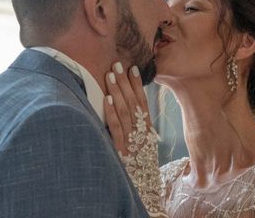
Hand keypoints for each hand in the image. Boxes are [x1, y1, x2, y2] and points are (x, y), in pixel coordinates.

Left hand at [104, 62, 166, 216]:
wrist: (143, 188)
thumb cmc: (141, 164)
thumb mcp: (144, 144)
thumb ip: (139, 127)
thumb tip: (132, 106)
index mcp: (147, 130)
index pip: (142, 102)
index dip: (138, 85)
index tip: (133, 68)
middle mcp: (141, 133)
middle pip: (132, 102)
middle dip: (124, 82)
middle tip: (117, 64)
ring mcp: (131, 140)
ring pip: (124, 110)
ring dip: (117, 91)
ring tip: (110, 75)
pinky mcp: (120, 149)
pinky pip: (115, 127)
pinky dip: (111, 112)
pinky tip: (106, 99)